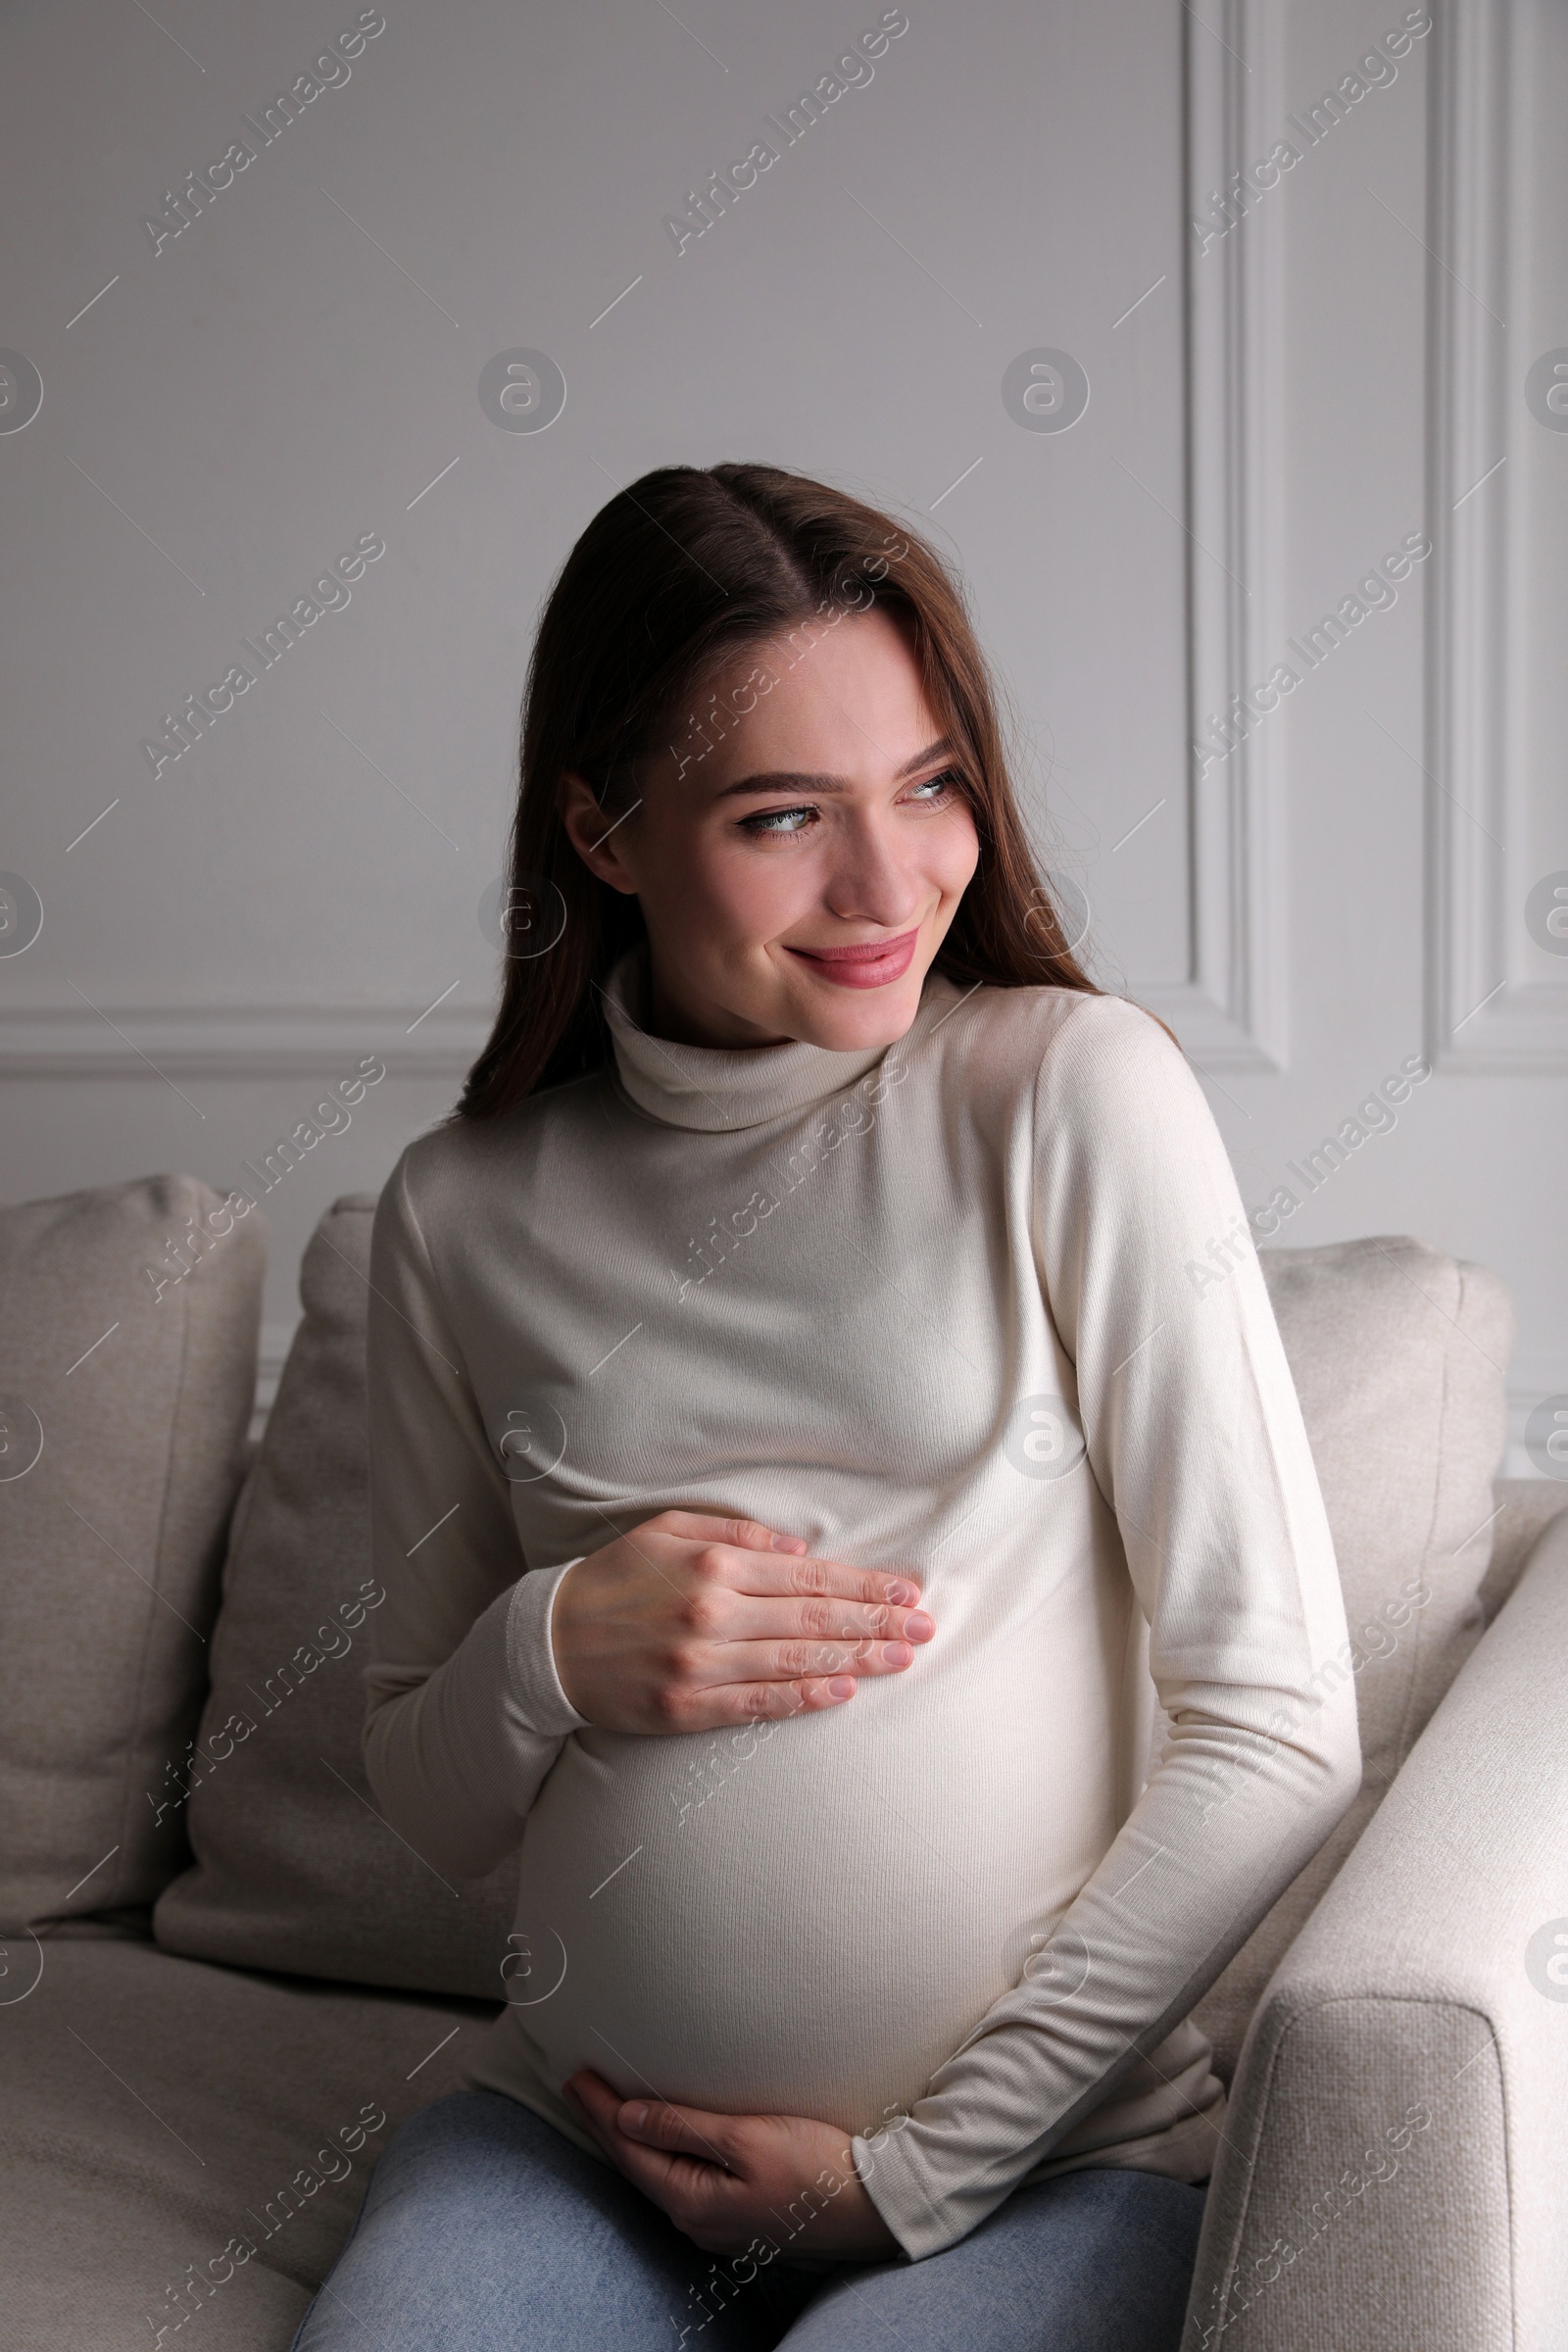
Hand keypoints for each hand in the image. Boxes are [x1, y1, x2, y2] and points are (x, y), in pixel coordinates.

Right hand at [549, 1508, 933, 1734]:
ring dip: (857, 1660)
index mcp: (713, 1566)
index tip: (906, 1590)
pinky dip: (805, 1698)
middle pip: (814, 1617)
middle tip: (925, 1627)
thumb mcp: (667, 1531)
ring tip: (902, 1657)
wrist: (549, 1644)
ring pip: (797, 1660)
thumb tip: (799, 1548)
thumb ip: (736, 1534)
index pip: (808, 1576)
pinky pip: (760, 1704)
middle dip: (877, 1622)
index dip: (863, 1585)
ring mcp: (702, 1666)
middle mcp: (714, 1614)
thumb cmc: (613, 1581)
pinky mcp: (688, 1709)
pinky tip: (843, 1691)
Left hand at [564, 2070, 900, 2262]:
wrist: (875, 2207)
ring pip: (660, 2176)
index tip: (576, 2077)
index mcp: (693, 2201)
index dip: (600, 2112)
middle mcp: (698, 2221)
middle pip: (638, 2167)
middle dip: (608, 2126)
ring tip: (612, 2109)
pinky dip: (664, 2154)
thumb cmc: (817, 2166)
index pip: (629, 2150)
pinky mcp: (741, 2217)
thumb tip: (626, 2118)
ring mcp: (719, 2224)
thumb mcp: (747, 2138)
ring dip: (634, 2140)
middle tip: (581, 2087)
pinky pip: (684, 2182)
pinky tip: (664, 2140)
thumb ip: (683, 2128)